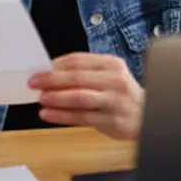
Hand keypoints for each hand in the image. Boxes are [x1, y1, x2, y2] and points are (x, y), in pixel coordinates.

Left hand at [29, 53, 143, 140]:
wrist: (146, 115)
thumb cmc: (121, 95)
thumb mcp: (109, 76)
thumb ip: (84, 73)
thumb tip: (51, 73)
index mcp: (111, 64)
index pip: (79, 60)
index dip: (56, 65)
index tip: (40, 69)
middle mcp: (114, 81)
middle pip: (77, 78)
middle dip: (51, 80)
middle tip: (34, 82)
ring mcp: (113, 101)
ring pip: (79, 98)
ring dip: (56, 98)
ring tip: (41, 98)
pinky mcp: (111, 120)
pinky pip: (82, 117)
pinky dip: (62, 116)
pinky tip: (49, 114)